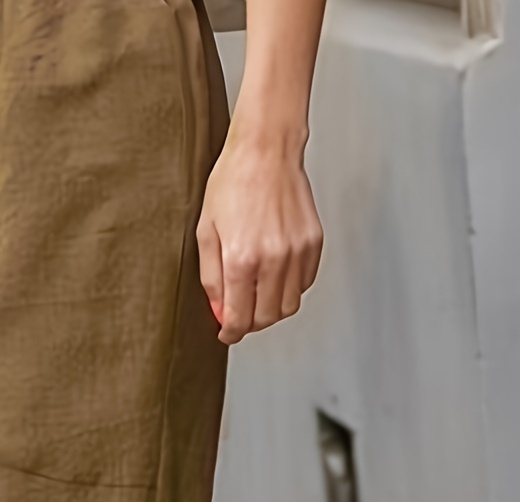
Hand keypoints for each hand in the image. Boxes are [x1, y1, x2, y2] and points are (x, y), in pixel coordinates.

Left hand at [196, 131, 322, 344]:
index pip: (239, 318)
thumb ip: (212, 278)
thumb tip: (220, 311)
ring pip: (288, 306)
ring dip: (271, 309)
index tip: (227, 333)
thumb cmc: (232, 183)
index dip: (230, 332)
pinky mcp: (313, 243)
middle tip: (240, 314)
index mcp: (242, 259)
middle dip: (250, 323)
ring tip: (257, 294)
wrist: (266, 150)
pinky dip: (289, 288)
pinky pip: (303, 284)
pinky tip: (274, 274)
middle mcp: (273, 259)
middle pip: (266, 318)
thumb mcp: (206, 232)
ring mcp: (297, 252)